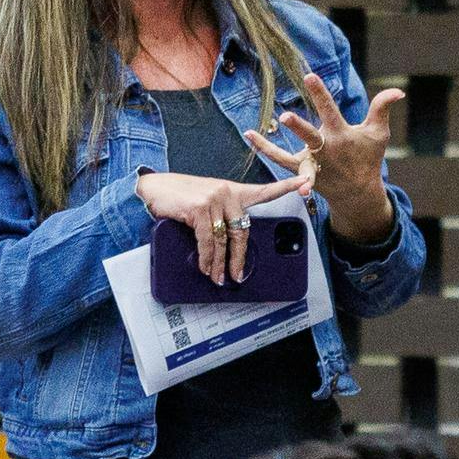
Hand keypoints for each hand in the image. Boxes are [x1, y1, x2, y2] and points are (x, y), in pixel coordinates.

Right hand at [136, 171, 311, 285]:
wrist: (153, 188)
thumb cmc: (179, 197)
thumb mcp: (205, 202)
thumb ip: (220, 216)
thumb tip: (226, 247)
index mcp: (232, 190)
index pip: (263, 190)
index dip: (286, 186)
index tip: (306, 181)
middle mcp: (227, 192)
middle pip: (242, 231)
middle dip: (239, 258)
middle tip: (238, 275)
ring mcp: (214, 199)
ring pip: (225, 240)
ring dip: (221, 263)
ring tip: (218, 277)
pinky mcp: (200, 208)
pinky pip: (209, 241)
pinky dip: (207, 258)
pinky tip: (206, 267)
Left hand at [244, 73, 402, 242]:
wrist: (358, 193)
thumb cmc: (368, 158)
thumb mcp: (378, 133)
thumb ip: (382, 108)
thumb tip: (398, 91)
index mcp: (342, 136)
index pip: (330, 111)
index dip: (320, 93)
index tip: (309, 76)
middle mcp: (325, 150)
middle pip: (310, 137)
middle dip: (299, 127)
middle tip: (285, 117)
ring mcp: (311, 163)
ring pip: (290, 154)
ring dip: (272, 147)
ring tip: (254, 133)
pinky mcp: (301, 170)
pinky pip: (279, 160)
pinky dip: (264, 149)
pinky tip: (249, 134)